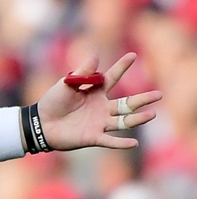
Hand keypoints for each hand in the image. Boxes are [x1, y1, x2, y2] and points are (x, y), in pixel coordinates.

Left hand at [38, 53, 162, 150]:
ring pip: (123, 121)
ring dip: (137, 119)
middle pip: (127, 103)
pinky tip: (134, 142)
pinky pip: (110, 140)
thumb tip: (96, 55)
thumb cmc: (52, 102)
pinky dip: (121, 143)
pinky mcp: (93, 137)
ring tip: (152, 114)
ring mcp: (99, 122)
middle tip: (159, 95)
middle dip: (142, 99)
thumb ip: (82, 73)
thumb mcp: (66, 84)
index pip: (113, 77)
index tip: (133, 55)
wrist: (40, 123)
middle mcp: (102, 107)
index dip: (122, 67)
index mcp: (95, 92)